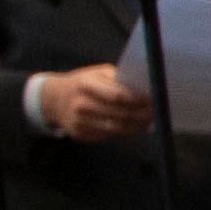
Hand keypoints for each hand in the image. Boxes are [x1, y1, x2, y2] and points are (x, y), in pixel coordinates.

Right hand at [32, 64, 155, 142]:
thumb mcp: (98, 73)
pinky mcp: (79, 134)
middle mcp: (80, 104)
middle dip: (141, 115)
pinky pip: (106, 136)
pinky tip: (131, 127)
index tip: (154, 100)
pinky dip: (122, 133)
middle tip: (156, 114)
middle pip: (119, 115)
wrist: (54, 99)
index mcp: (85, 84)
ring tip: (148, 122)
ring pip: (115, 129)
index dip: (138, 100)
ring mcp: (77, 121)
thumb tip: (146, 88)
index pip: (117, 96)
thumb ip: (119, 79)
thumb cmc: (85, 83)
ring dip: (135, 127)